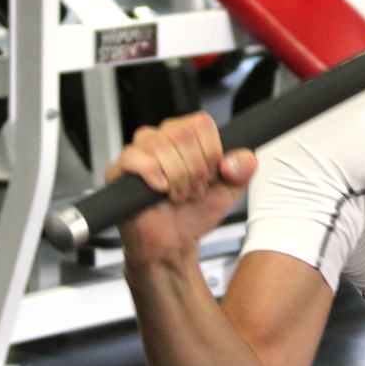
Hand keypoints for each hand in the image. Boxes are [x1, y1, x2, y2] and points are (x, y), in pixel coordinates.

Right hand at [106, 111, 257, 263]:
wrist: (173, 242)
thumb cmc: (196, 213)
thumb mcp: (231, 190)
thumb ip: (244, 169)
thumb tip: (234, 160)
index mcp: (191, 135)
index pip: (201, 123)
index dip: (211, 151)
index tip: (212, 174)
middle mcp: (165, 137)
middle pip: (182, 133)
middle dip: (195, 169)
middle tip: (194, 189)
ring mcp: (141, 151)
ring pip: (160, 144)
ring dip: (176, 177)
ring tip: (178, 194)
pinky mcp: (120, 168)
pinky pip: (134, 157)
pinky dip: (152, 175)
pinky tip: (160, 189)